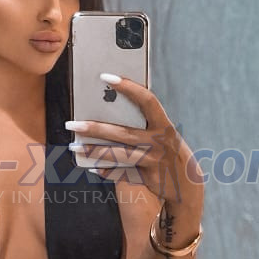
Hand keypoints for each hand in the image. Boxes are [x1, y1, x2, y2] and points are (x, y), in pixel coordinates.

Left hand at [67, 74, 204, 204]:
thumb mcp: (162, 132)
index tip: (105, 76)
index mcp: (163, 124)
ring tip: (74, 147)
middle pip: (122, 132)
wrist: (186, 182)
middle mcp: (160, 141)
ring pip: (118, 154)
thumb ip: (143, 121)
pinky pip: (122, 173)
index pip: (146, 100)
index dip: (128, 87)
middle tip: (71, 124)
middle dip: (94, 128)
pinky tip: (92, 167)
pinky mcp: (148, 176)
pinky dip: (107, 170)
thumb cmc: (167, 149)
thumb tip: (108, 107)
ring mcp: (154, 160)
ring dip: (94, 151)